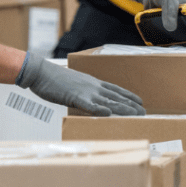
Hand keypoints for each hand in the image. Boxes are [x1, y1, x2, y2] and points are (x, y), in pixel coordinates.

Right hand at [17, 53, 143, 115]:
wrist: (41, 73)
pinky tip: (109, 113)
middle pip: (116, 96)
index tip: (140, 101)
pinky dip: (99, 109)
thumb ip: (84, 92)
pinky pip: (89, 105)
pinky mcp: (74, 97)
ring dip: (122, 108)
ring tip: (135, 114)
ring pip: (108, 101)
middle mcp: (93, 86)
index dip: (128, 96)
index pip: (115, 89)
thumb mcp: (75, 85)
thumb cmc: (55, 80)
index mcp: (92, 82)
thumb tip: (90, 99)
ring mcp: (85, 91)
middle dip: (131, 104)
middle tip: (144, 112)